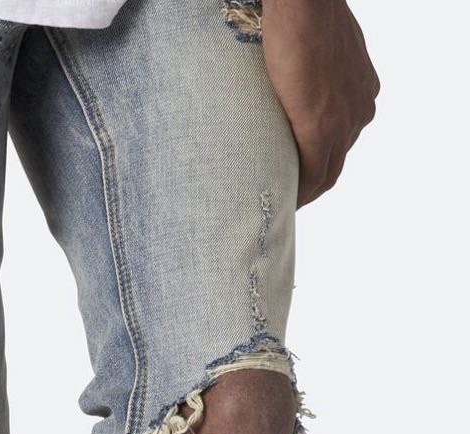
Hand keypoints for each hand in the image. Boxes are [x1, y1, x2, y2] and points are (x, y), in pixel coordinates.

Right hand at [261, 0, 379, 206]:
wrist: (305, 3)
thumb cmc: (307, 12)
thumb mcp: (323, 44)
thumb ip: (319, 67)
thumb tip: (298, 75)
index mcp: (362, 89)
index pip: (344, 138)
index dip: (324, 159)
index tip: (303, 172)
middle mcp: (360, 109)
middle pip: (338, 160)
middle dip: (315, 180)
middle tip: (290, 193)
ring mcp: (344, 121)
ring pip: (328, 172)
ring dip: (307, 189)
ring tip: (283, 198)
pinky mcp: (321, 129)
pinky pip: (312, 174)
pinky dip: (300, 192)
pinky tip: (284, 200)